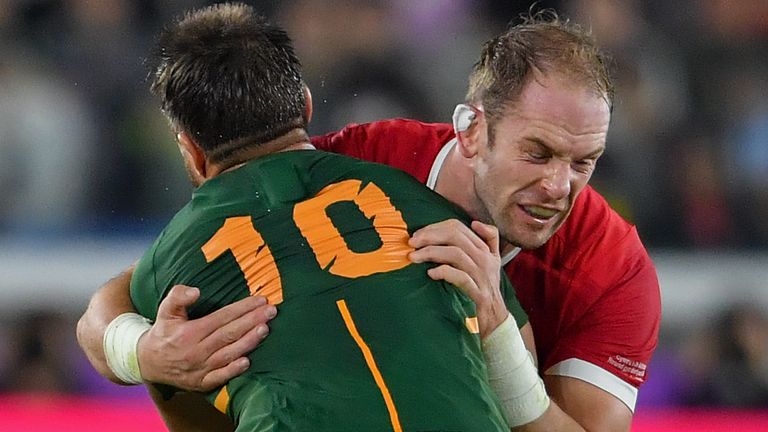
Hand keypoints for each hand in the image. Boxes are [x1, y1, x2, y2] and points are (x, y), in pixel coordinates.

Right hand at [137, 285, 276, 391]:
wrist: (147, 362)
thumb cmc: (164, 331)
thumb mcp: (165, 310)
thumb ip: (178, 296)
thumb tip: (195, 291)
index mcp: (189, 332)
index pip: (222, 317)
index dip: (242, 308)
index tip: (260, 300)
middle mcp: (195, 351)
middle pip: (229, 334)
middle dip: (252, 321)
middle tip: (272, 311)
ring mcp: (199, 369)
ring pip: (228, 354)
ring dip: (249, 342)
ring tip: (266, 329)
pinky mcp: (201, 383)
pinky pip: (220, 377)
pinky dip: (233, 370)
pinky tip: (248, 362)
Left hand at [408, 219, 507, 337]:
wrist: (495, 316)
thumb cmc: (485, 286)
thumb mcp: (492, 260)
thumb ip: (489, 239)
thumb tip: (476, 223)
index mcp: (484, 248)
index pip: (457, 227)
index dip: (435, 227)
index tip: (418, 235)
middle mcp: (484, 258)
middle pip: (455, 236)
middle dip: (430, 236)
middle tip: (411, 242)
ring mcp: (482, 274)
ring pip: (455, 254)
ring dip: (431, 252)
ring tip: (414, 257)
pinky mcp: (478, 291)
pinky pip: (460, 277)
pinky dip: (444, 272)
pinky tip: (430, 273)